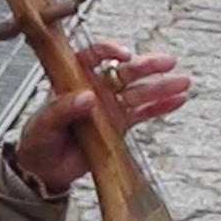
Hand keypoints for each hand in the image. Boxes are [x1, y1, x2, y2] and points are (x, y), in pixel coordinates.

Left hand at [10, 42, 189, 190]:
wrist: (44, 169)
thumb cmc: (37, 141)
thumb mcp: (43, 124)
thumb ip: (63, 109)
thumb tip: (87, 98)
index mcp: (72, 80)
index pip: (90, 57)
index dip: (106, 51)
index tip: (122, 54)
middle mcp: (94, 89)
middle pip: (123, 72)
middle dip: (145, 66)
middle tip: (166, 62)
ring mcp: (108, 107)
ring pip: (137, 92)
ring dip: (160, 87)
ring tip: (183, 81)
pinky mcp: (117, 125)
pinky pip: (142, 114)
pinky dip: (160, 108)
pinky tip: (178, 100)